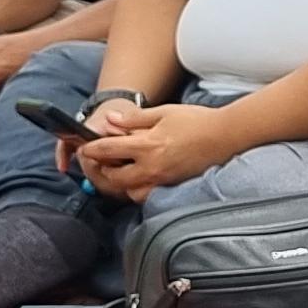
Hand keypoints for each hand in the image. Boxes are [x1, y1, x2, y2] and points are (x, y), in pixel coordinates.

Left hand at [78, 97, 232, 199]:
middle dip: (101, 171)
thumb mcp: (163, 113)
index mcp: (147, 145)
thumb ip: (135, 119)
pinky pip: (146, 195)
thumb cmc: (196, 121)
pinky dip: (136, 190)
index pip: (109, 150)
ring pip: (128, 191)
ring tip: (115, 171)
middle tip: (96, 162)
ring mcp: (162, 179)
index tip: (84, 148)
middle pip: (114, 177)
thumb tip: (111, 121)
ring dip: (118, 183)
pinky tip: (136, 179)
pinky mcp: (171, 185)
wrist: (224, 136)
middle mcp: (152, 166)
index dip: (92, 150)